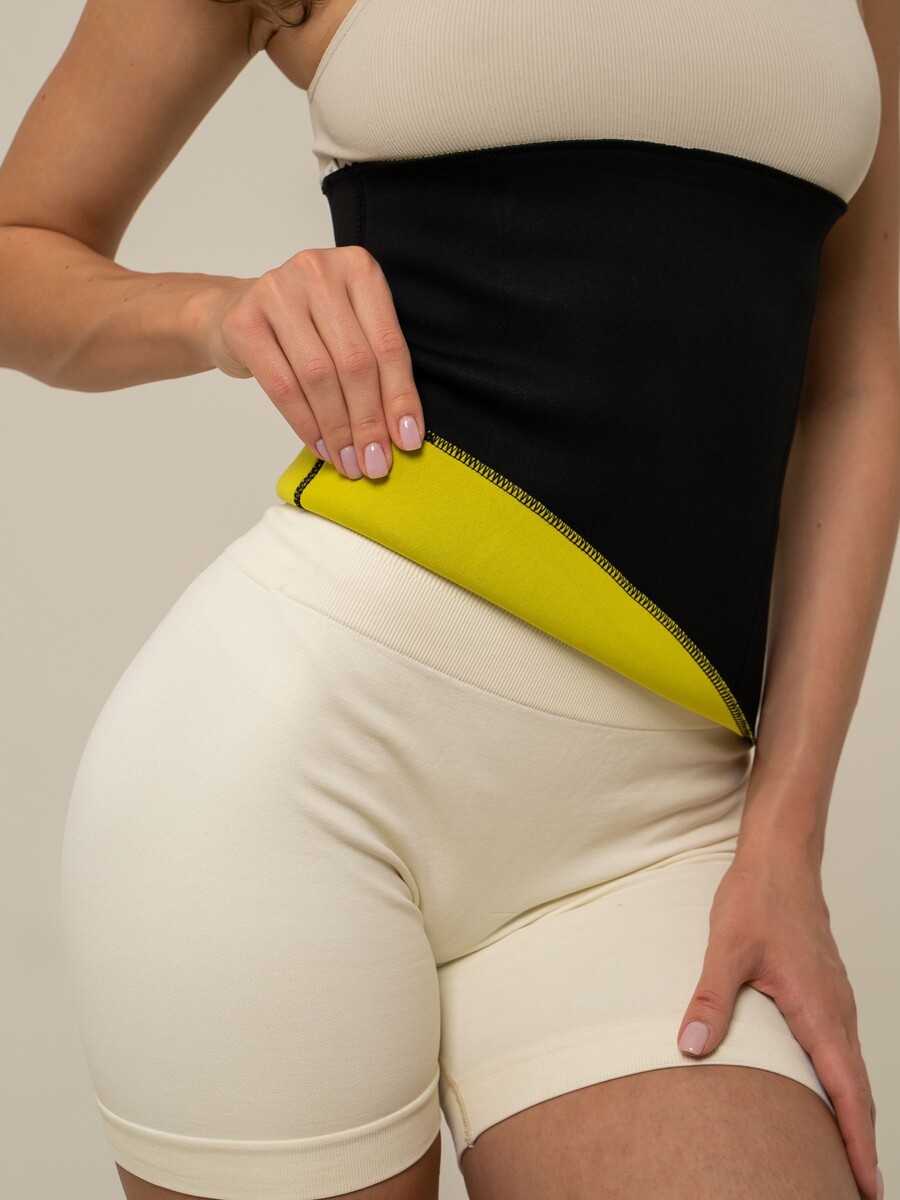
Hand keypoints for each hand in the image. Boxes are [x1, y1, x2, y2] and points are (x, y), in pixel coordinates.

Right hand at [191, 247, 424, 478]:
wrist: (233, 312)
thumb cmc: (305, 327)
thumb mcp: (348, 330)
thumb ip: (376, 366)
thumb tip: (401, 434)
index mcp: (359, 268)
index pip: (388, 344)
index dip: (400, 398)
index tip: (408, 442)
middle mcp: (318, 271)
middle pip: (355, 363)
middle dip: (368, 421)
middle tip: (375, 463)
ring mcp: (277, 291)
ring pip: (319, 377)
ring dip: (337, 429)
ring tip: (349, 462)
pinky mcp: (243, 321)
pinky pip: (283, 386)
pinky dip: (305, 424)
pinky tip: (320, 446)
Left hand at [676, 854, 880, 1199]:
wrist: (781, 857)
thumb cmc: (757, 898)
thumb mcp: (726, 947)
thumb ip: (711, 998)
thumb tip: (692, 1046)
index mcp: (820, 1010)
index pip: (848, 1092)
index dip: (856, 1144)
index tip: (865, 1188)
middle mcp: (837, 1011)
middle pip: (858, 1092)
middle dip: (860, 1144)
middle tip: (858, 1192)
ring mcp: (836, 1000)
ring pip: (852, 1070)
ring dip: (853, 1116)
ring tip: (844, 1159)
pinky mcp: (826, 990)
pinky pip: (842, 1049)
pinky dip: (843, 1084)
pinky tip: (826, 1096)